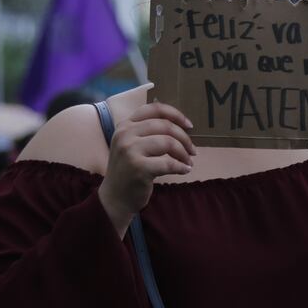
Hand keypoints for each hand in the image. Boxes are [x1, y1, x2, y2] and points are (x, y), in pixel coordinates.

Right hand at [98, 101, 196, 222]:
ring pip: (168, 143)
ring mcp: (130, 150)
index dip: (176, 114)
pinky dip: (181, 167)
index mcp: (125, 125)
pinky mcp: (138, 168)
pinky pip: (168, 163)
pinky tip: (184, 170)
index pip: (155, 109)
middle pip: (165, 126)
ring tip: (188, 161)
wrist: (114, 198)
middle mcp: (125, 134)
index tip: (189, 125)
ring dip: (183, 153)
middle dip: (184, 138)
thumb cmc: (129, 170)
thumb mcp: (131, 144)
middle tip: (192, 150)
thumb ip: (147, 131)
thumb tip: (180, 124)